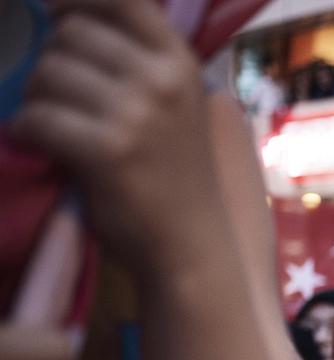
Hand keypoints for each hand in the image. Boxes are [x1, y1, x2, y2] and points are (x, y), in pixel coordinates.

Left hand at [12, 0, 224, 278]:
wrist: (192, 243)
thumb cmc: (177, 175)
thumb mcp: (177, 104)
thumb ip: (142, 61)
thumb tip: (69, 22)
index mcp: (180, 62)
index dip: (75, 1)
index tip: (55, 15)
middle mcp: (162, 80)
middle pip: (71, 35)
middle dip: (50, 62)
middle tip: (56, 97)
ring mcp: (137, 115)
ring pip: (47, 73)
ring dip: (35, 98)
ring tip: (49, 125)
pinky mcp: (107, 151)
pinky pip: (37, 117)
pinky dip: (24, 130)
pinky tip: (35, 143)